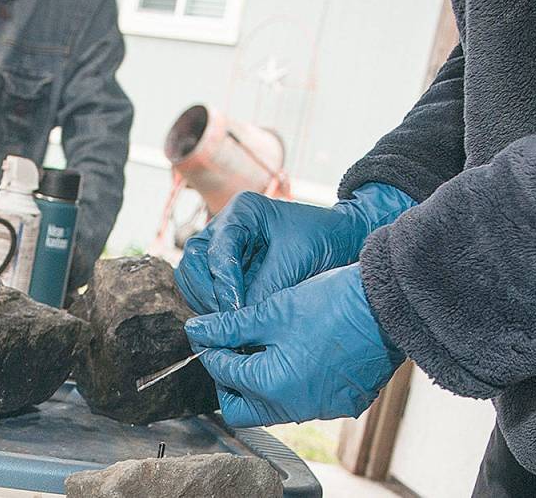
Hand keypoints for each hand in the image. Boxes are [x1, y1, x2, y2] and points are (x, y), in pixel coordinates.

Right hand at [174, 184, 414, 313]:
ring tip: (228, 324)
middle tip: (226, 319)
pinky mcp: (228, 267)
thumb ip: (264, 289)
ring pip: (193, 276)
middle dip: (207, 292)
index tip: (235, 309)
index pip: (218, 249)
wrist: (342, 239)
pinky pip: (206, 288)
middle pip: (193, 260)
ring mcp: (224, 246)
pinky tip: (231, 322)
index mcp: (243, 211)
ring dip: (206, 301)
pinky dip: (214, 305)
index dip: (223, 282)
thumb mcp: (295, 263)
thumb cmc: (323, 240)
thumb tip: (239, 320)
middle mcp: (226, 226)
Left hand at [185, 264, 403, 426]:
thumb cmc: (333, 304)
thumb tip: (197, 330)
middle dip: (230, 379)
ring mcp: (322, 407)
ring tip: (262, 345)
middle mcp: (296, 407)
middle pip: (243, 407)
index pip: (223, 374)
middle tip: (230, 348)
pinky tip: (295, 352)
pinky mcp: (343, 401)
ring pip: (274, 404)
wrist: (389, 305)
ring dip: (260, 379)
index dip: (211, 349)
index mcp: (273, 385)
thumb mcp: (274, 311)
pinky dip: (291, 381)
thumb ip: (231, 326)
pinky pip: (304, 400)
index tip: (207, 331)